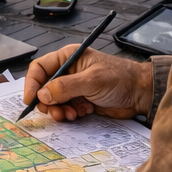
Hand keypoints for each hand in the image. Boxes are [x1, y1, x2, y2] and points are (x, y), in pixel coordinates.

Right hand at [24, 46, 152, 120]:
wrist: (140, 94)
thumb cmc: (121, 78)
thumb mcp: (91, 80)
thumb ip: (65, 87)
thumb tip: (42, 95)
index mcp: (68, 57)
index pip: (40, 68)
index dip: (32, 83)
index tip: (31, 99)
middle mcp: (68, 71)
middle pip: (44, 87)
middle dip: (47, 102)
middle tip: (55, 112)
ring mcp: (74, 87)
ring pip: (54, 101)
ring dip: (59, 110)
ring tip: (71, 114)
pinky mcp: (80, 100)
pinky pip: (65, 109)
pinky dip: (70, 114)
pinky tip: (82, 113)